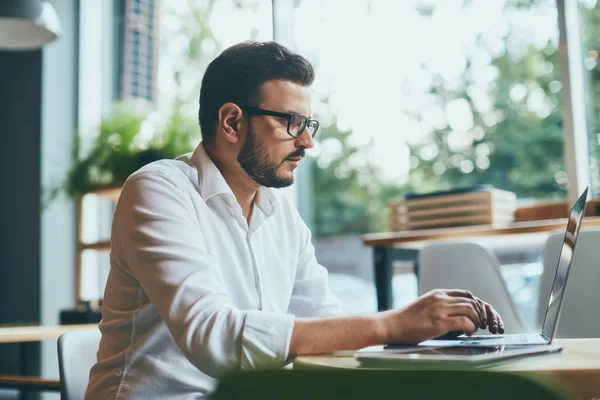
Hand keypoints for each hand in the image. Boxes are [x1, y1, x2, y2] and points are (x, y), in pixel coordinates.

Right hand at [379, 289, 503, 343]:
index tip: (478, 316)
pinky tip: (467, 333)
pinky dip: (471, 328)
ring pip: (471, 309)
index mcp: (437, 294)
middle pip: (472, 301)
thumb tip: (458, 315)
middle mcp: (440, 298)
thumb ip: (440, 306)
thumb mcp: (425, 306)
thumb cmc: (406, 320)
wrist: (391, 325)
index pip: (466, 294)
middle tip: (479, 325)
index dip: (477, 304)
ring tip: (473, 329)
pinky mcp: (438, 322)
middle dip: (481, 313)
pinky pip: (464, 322)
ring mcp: (439, 309)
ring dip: (477, 321)